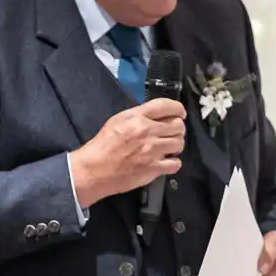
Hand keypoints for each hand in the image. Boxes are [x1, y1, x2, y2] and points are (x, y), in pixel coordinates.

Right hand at [68, 98, 185, 206]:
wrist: (95, 169)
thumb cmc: (103, 146)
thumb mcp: (118, 121)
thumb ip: (139, 116)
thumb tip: (157, 116)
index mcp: (137, 117)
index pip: (167, 106)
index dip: (178, 108)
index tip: (180, 113)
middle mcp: (147, 131)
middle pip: (178, 125)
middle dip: (177, 129)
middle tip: (171, 133)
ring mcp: (152, 150)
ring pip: (179, 143)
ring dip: (176, 145)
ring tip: (168, 148)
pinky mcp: (154, 168)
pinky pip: (176, 163)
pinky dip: (173, 163)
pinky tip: (165, 162)